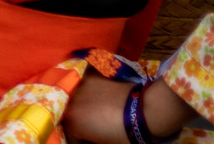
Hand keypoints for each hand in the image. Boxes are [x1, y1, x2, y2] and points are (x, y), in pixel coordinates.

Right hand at [63, 74, 191, 143]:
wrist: (144, 111)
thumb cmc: (125, 134)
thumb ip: (91, 140)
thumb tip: (90, 137)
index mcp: (72, 122)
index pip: (70, 137)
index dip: (82, 142)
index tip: (91, 142)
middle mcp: (70, 102)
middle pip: (69, 115)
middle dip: (78, 122)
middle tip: (93, 127)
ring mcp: (79, 86)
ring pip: (74, 99)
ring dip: (81, 106)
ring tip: (96, 111)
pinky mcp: (90, 76)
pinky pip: (83, 86)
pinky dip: (88, 93)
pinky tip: (99, 97)